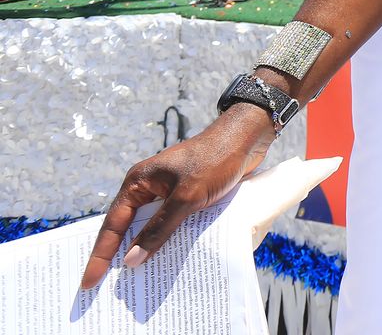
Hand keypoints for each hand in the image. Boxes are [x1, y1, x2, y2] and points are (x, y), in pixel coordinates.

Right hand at [80, 107, 274, 290]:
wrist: (248, 138)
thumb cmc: (215, 160)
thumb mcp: (186, 197)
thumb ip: (159, 228)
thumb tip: (131, 260)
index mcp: (138, 183)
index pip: (113, 225)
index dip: (101, 255)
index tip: (88, 282)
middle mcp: (149, 188)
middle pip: (129, 228)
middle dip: (120, 256)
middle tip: (108, 289)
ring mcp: (168, 192)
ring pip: (152, 228)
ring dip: (148, 250)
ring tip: (141, 282)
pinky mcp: (188, 196)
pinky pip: (172, 224)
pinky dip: (170, 240)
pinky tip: (172, 260)